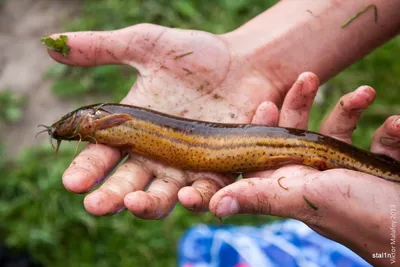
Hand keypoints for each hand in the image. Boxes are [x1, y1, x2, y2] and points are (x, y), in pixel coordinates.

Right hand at [46, 24, 294, 218]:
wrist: (245, 61)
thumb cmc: (195, 55)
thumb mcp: (145, 45)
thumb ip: (101, 48)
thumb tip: (51, 44)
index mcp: (133, 131)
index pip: (102, 156)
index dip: (86, 170)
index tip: (73, 182)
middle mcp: (156, 155)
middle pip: (130, 184)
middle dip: (112, 196)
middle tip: (97, 205)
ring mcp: (187, 165)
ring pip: (165, 196)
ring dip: (150, 205)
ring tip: (136, 204)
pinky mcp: (219, 169)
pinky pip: (208, 190)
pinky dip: (198, 198)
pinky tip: (187, 198)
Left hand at [209, 83, 399, 265]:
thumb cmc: (356, 216)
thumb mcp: (302, 200)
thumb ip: (259, 197)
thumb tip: (212, 205)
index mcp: (290, 179)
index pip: (267, 148)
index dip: (263, 125)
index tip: (265, 103)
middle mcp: (314, 172)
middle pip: (299, 131)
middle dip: (300, 102)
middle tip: (307, 77)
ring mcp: (345, 168)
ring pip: (339, 128)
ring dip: (351, 107)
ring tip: (365, 92)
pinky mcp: (376, 165)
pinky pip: (378, 140)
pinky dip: (390, 132)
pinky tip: (397, 126)